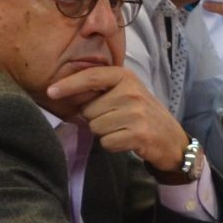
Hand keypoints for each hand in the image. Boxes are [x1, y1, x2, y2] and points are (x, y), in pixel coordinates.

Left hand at [47, 66, 188, 172]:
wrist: (173, 139)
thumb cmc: (144, 114)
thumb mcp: (126, 93)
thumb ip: (102, 89)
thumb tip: (66, 93)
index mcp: (126, 77)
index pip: (91, 77)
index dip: (68, 85)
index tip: (50, 92)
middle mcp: (131, 92)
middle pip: (88, 109)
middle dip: (95, 118)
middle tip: (116, 120)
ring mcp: (136, 113)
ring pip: (95, 126)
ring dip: (104, 132)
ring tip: (123, 129)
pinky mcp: (138, 133)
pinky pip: (106, 141)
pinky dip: (113, 144)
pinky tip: (127, 140)